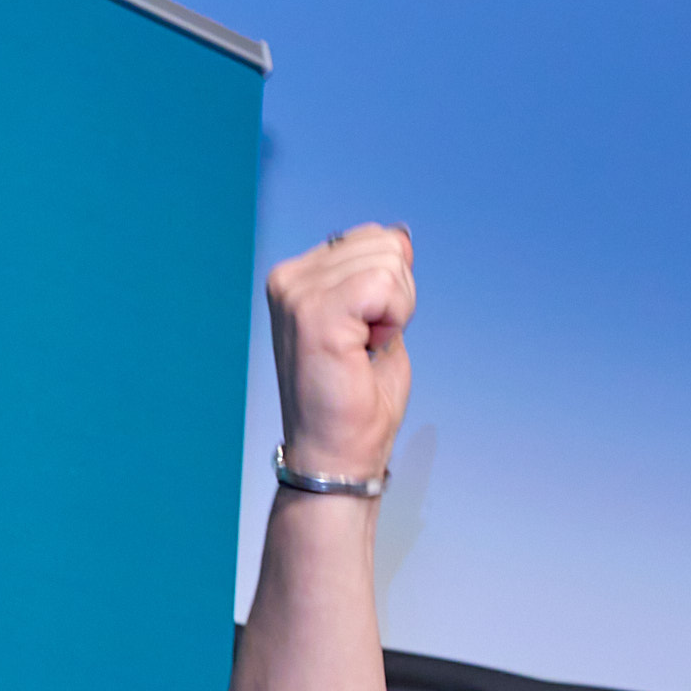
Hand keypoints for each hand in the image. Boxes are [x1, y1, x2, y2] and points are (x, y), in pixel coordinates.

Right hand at [264, 223, 416, 483]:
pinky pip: (384, 284)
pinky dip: (393, 319)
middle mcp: (289, 279)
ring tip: (364, 350)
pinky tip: (367, 350)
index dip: (392, 286)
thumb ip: (383, 277)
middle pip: (385, 244)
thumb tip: (401, 236)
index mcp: (298, 277)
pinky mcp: (314, 315)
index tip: (366, 332)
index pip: (373, 238)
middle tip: (368, 345)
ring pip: (389, 263)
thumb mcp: (376, 322)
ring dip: (396, 312)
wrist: (337, 454)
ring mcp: (297, 294)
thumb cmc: (355, 400)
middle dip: (398, 297)